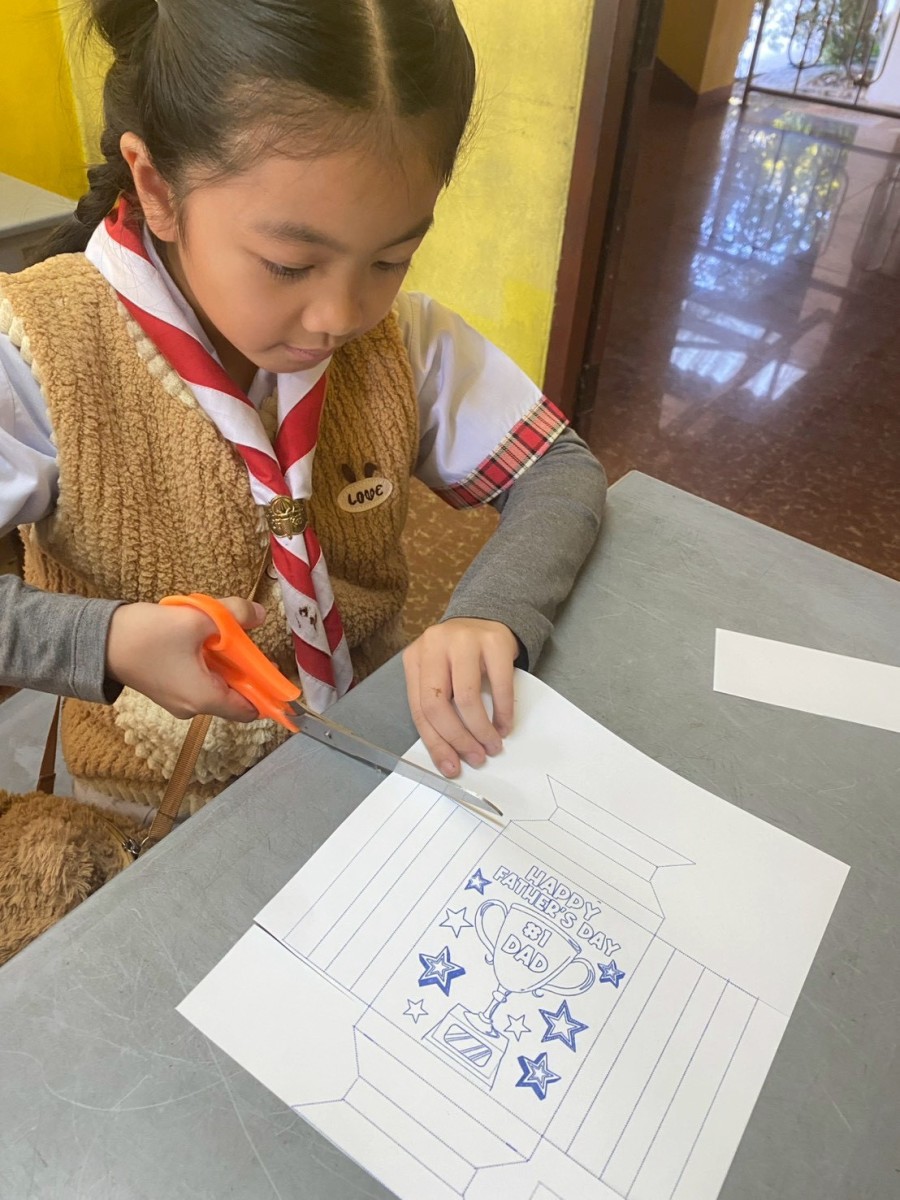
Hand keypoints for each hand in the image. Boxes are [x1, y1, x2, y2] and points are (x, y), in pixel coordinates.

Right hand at [106, 597, 265, 721]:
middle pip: (236, 694)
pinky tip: (199, 637)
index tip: (275, 670)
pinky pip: (200, 679)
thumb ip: (234, 615)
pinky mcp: (168, 689)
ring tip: (216, 632)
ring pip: (218, 684)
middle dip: (244, 667)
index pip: (250, 709)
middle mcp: (193, 708)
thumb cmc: (146, 636)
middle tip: (241, 638)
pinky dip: (208, 661)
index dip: (267, 692)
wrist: (98, 640)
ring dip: (224, 660)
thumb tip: (260, 614)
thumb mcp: (197, 619)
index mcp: (204, 699)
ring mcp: (178, 701)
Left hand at [402, 618, 517, 776]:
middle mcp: (434, 645)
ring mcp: (464, 640)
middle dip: (457, 738)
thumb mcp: (440, 674)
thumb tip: (449, 756)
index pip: (419, 709)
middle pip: (437, 703)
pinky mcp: (494, 640)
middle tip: (475, 757)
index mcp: (414, 658)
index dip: (436, 743)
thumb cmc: (459, 655)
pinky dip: (503, 712)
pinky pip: (499, 685)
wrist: (486, 617)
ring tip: (492, 745)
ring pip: (466, 697)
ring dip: (481, 729)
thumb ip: (438, 705)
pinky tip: (504, 726)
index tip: (451, 766)